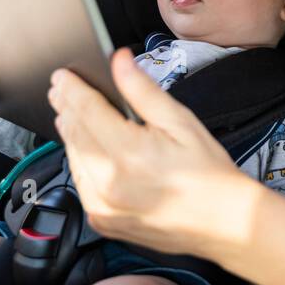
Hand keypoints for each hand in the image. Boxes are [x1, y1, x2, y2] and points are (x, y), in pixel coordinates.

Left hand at [47, 48, 255, 257]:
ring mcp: (103, 206)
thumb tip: (120, 61)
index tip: (62, 75)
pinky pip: (81, 183)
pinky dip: (79, 161)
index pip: (87, 110)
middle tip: (60, 88)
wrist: (224, 223)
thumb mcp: (181, 122)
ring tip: (67, 114)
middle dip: (66, 107)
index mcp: (129, 153)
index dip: (72, 89)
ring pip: (74, 158)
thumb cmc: (209, 175)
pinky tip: (83, 148)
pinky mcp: (103, 221)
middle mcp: (109, 183)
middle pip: (76, 133)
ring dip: (69, 133)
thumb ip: (143, 90)